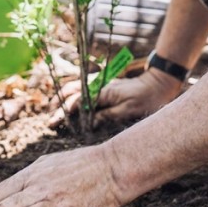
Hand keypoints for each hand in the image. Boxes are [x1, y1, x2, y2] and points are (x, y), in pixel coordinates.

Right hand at [50, 68, 183, 127]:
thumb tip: (90, 122)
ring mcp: (101, 84)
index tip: (54, 122)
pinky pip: (83, 88)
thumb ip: (107, 115)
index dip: (64, 112)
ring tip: (53, 111)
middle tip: (49, 120)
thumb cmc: (145, 99)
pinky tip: (68, 103)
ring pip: (75, 87)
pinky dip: (72, 94)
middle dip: (58, 105)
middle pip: (72, 92)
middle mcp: (99, 85)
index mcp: (103, 91)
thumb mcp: (128, 111)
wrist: (157, 84)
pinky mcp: (104, 86)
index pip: (78, 101)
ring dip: (63, 98)